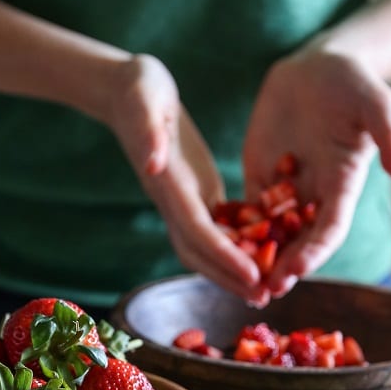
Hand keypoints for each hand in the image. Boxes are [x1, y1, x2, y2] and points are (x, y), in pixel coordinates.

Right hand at [105, 55, 262, 293]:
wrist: (126, 90)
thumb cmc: (138, 90)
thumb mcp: (143, 102)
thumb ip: (147, 133)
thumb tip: (152, 163)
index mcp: (166, 183)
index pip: (196, 229)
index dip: (224, 256)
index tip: (252, 276)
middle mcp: (173, 199)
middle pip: (199, 252)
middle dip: (229, 277)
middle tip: (263, 298)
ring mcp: (182, 198)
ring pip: (206, 247)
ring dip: (232, 271)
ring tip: (264, 290)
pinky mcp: (194, 191)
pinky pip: (214, 228)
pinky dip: (235, 247)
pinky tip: (262, 255)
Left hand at [241, 46, 390, 304]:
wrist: (318, 65)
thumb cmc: (353, 82)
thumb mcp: (377, 102)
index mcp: (343, 183)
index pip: (330, 228)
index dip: (315, 251)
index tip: (298, 269)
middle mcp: (314, 193)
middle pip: (299, 241)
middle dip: (283, 267)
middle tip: (263, 291)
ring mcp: (285, 187)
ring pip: (269, 233)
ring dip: (255, 257)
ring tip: (235, 279)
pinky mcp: (259, 175)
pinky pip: (245, 210)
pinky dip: (233, 230)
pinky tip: (211, 247)